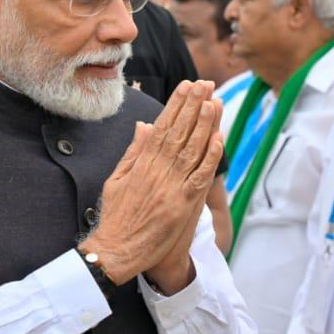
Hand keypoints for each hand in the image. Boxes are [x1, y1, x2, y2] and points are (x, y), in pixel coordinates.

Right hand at [80, 81, 223, 293]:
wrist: (116, 250)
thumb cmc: (116, 217)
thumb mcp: (118, 179)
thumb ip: (134, 152)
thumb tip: (145, 125)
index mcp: (141, 163)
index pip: (162, 127)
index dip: (175, 105)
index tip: (187, 86)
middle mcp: (157, 170)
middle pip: (178, 132)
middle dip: (192, 106)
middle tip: (204, 83)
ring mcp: (170, 186)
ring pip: (191, 149)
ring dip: (204, 124)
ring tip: (214, 101)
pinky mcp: (182, 205)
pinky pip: (200, 177)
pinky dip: (210, 158)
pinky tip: (218, 140)